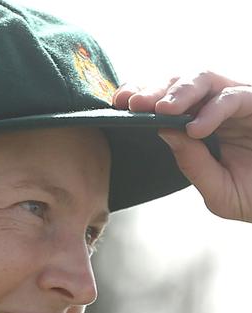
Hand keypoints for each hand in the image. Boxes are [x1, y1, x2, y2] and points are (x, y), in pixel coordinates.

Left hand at [112, 72, 251, 222]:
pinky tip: (195, 128)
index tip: (116, 105)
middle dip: (152, 90)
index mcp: (199, 126)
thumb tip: (163, 131)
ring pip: (205, 79)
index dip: (141, 97)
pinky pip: (234, 96)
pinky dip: (213, 110)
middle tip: (131, 103)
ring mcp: (239, 104)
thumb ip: (191, 163)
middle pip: (179, 84)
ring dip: (179, 92)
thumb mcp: (216, 190)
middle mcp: (217, 110)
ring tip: (161, 110)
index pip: (165, 103)